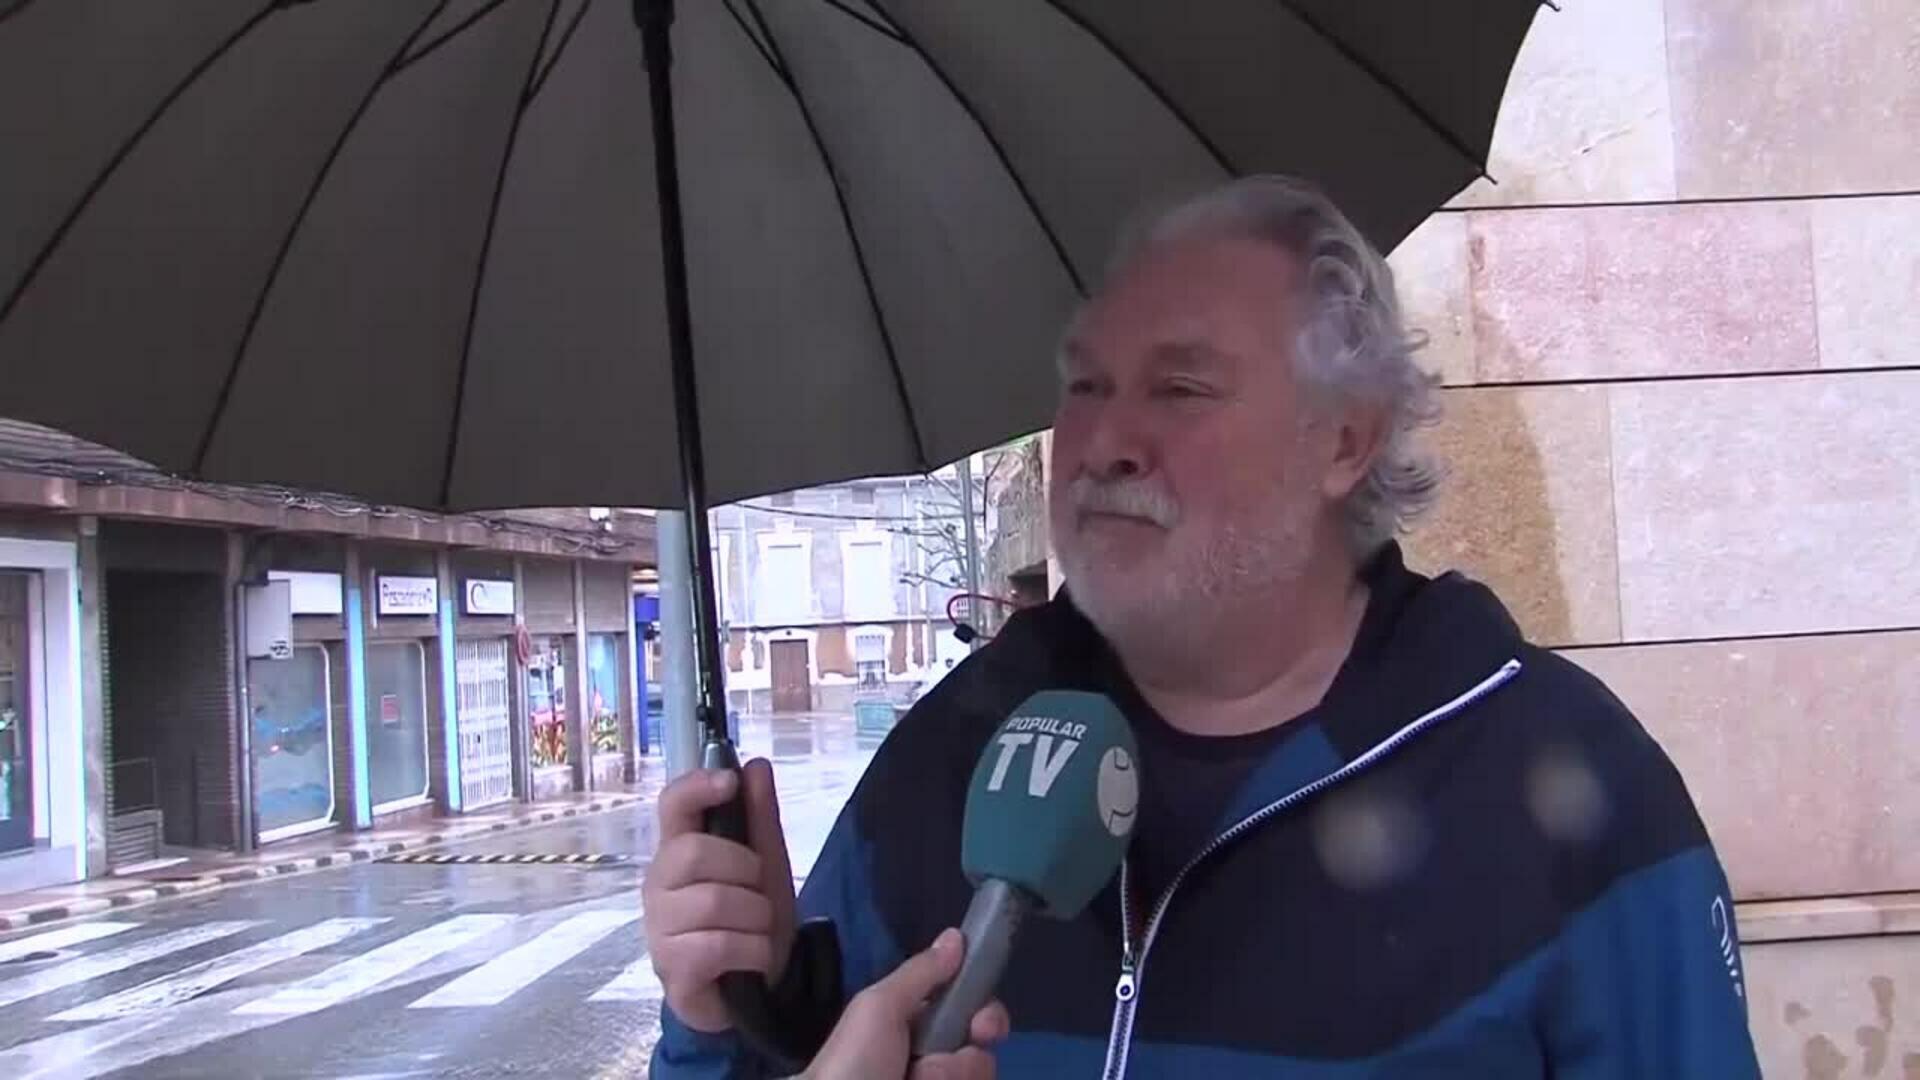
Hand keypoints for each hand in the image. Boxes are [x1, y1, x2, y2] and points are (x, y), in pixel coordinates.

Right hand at [642, 758, 796, 1032]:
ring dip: (756, 918)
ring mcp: (658, 927)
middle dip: (745, 871)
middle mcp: (658, 884)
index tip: (730, 782)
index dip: (696, 786)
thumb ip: (760, 818)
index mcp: (679, 851)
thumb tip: (756, 764)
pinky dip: (753, 951)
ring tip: (758, 932)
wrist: (754, 990)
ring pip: (713, 901)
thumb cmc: (750, 920)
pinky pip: (718, 945)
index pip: (671, 804)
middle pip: (694, 852)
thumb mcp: (767, 866)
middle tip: (758, 894)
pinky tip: (754, 960)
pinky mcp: (671, 968)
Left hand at [806, 929, 1008, 1079]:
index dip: (986, 1016)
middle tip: (932, 1070)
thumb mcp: (879, 1008)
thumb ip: (921, 973)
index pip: (974, 1013)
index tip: (983, 1027)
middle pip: (983, 1052)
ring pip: (979, 1074)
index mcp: (918, 1025)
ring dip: (947, 1078)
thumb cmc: (852, 1062)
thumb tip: (956, 936)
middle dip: (966, 1061)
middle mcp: (933, 1057)